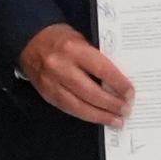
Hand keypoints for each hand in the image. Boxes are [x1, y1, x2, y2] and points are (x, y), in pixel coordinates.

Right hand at [19, 24, 134, 124]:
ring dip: (100, 116)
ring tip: (116, 120)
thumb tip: (119, 79)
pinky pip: (68, 109)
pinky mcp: (46, 94)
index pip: (101, 69)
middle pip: (90, 92)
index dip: (118, 83)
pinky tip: (98, 118)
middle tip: (126, 109)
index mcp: (73, 49)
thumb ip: (97, 58)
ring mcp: (51, 83)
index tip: (130, 92)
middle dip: (111, 104)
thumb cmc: (61, 39)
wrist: (30, 41)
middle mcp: (60, 67)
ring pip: (79, 106)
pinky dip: (86, 115)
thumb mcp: (82, 40)